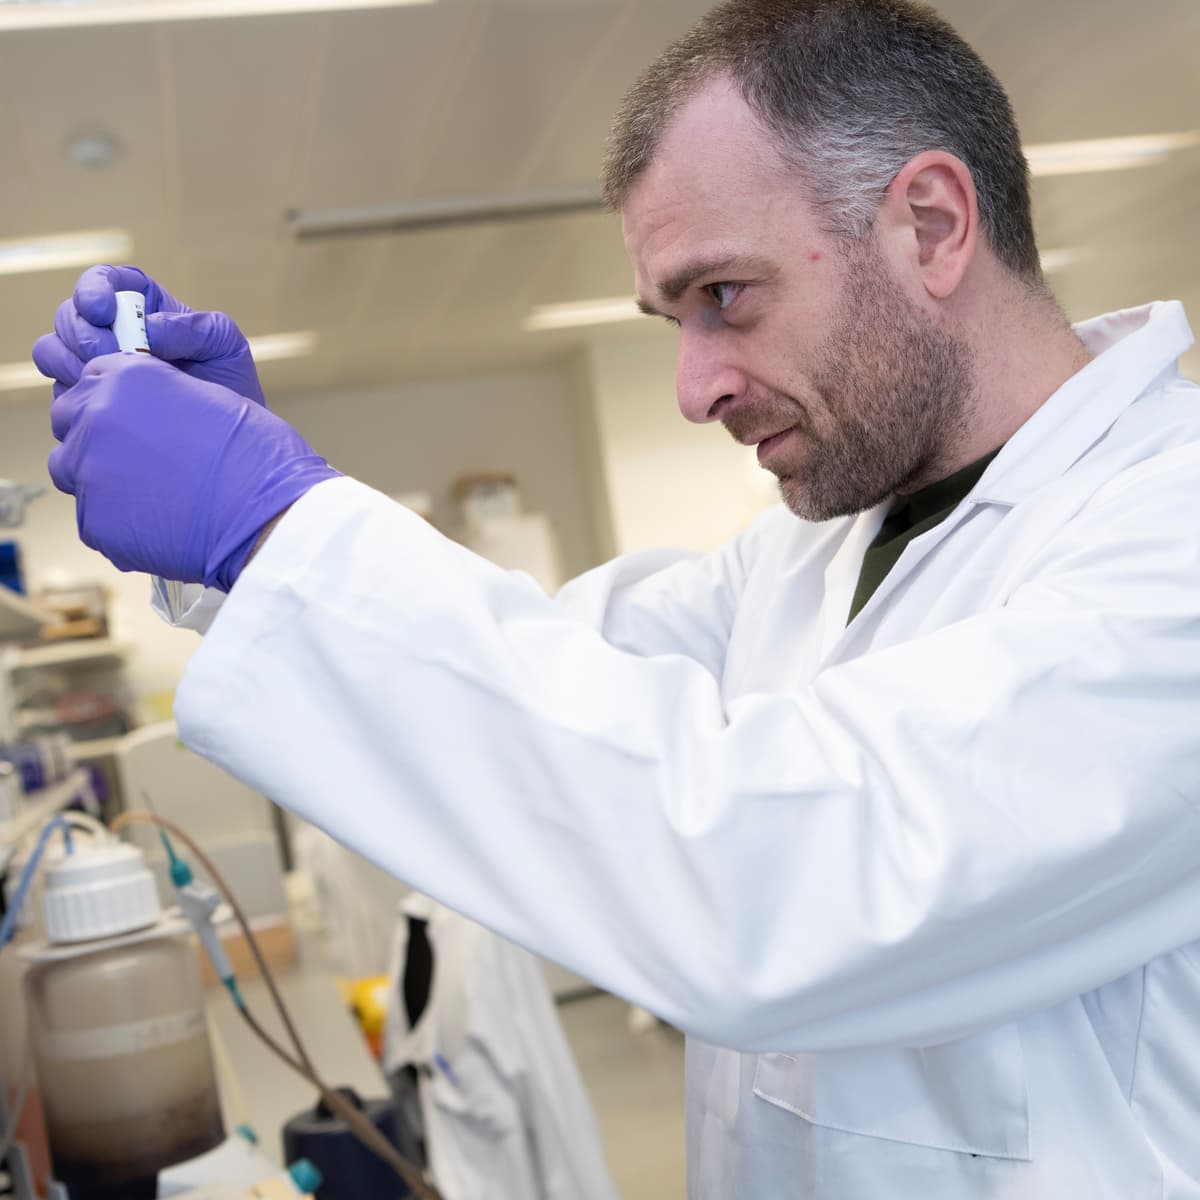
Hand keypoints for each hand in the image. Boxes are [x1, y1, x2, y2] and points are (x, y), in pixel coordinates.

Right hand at [32, 264, 264, 404]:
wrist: (224, 436)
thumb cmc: (228, 383)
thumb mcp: (224, 345)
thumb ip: (195, 327)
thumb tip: (149, 330)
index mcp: (140, 305)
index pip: (102, 281)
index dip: (92, 289)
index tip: (102, 311)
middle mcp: (109, 331)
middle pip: (68, 316)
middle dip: (84, 335)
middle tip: (114, 358)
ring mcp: (92, 365)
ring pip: (51, 351)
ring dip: (72, 364)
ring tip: (112, 385)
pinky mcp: (85, 398)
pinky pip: (59, 392)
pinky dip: (74, 397)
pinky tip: (106, 409)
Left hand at [49, 354, 337, 589]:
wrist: (269, 519)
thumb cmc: (256, 458)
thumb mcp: (209, 400)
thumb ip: (160, 398)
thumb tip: (138, 414)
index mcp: (128, 377)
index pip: (91, 378)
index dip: (115, 400)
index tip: (136, 419)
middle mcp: (97, 416)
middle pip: (70, 419)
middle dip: (98, 433)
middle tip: (141, 456)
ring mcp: (89, 470)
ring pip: (70, 466)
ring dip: (100, 474)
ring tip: (149, 490)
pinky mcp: (93, 520)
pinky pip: (91, 515)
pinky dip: (117, 518)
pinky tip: (158, 520)